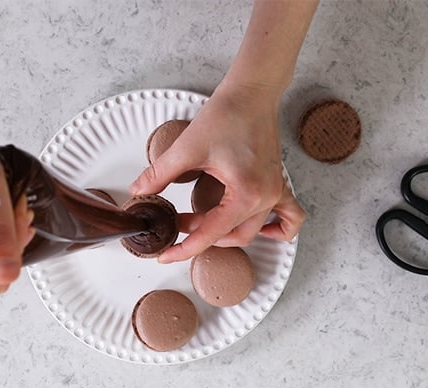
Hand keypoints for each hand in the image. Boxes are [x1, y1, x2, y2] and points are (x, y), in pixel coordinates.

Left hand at [130, 84, 305, 262]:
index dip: (185, 247)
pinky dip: (276, 229)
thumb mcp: (186, 148)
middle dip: (202, 236)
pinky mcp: (278, 183)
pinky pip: (289, 217)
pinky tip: (261, 228)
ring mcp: (276, 191)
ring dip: (227, 233)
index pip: (212, 233)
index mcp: (246, 193)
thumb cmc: (227, 115)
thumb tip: (139, 192)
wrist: (251, 94)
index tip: (167, 254)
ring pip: (254, 231)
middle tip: (178, 222)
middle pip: (234, 236)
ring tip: (202, 221)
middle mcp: (266, 197)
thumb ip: (160, 174)